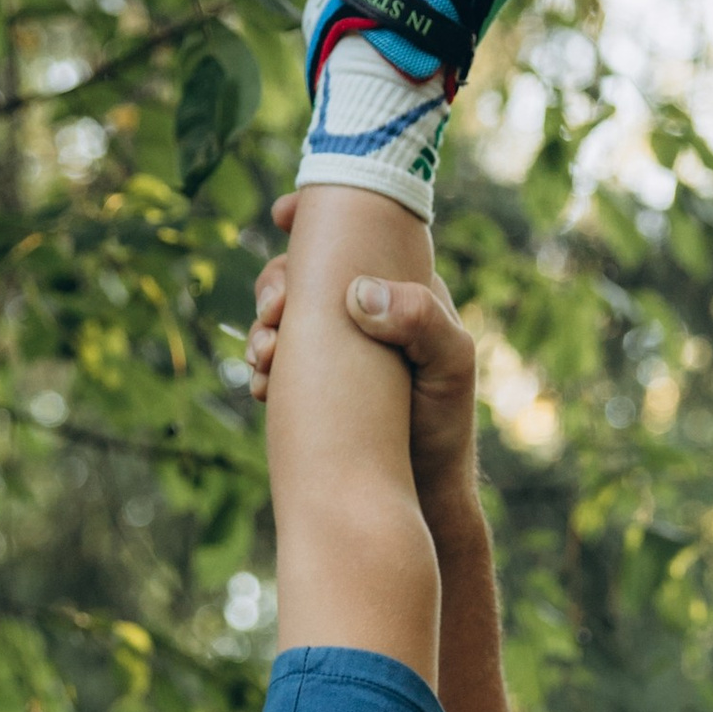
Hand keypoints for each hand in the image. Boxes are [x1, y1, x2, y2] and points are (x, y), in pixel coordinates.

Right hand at [249, 192, 479, 509]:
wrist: (422, 496)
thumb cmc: (446, 427)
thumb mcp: (451, 365)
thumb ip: (419, 318)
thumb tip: (357, 292)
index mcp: (400, 290)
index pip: (356, 237)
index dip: (316, 217)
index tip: (283, 215)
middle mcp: (364, 314)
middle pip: (305, 273)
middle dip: (276, 285)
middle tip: (273, 313)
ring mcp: (334, 350)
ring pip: (283, 317)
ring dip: (262, 330)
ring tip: (265, 357)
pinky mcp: (313, 384)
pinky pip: (275, 360)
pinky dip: (262, 367)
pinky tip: (265, 386)